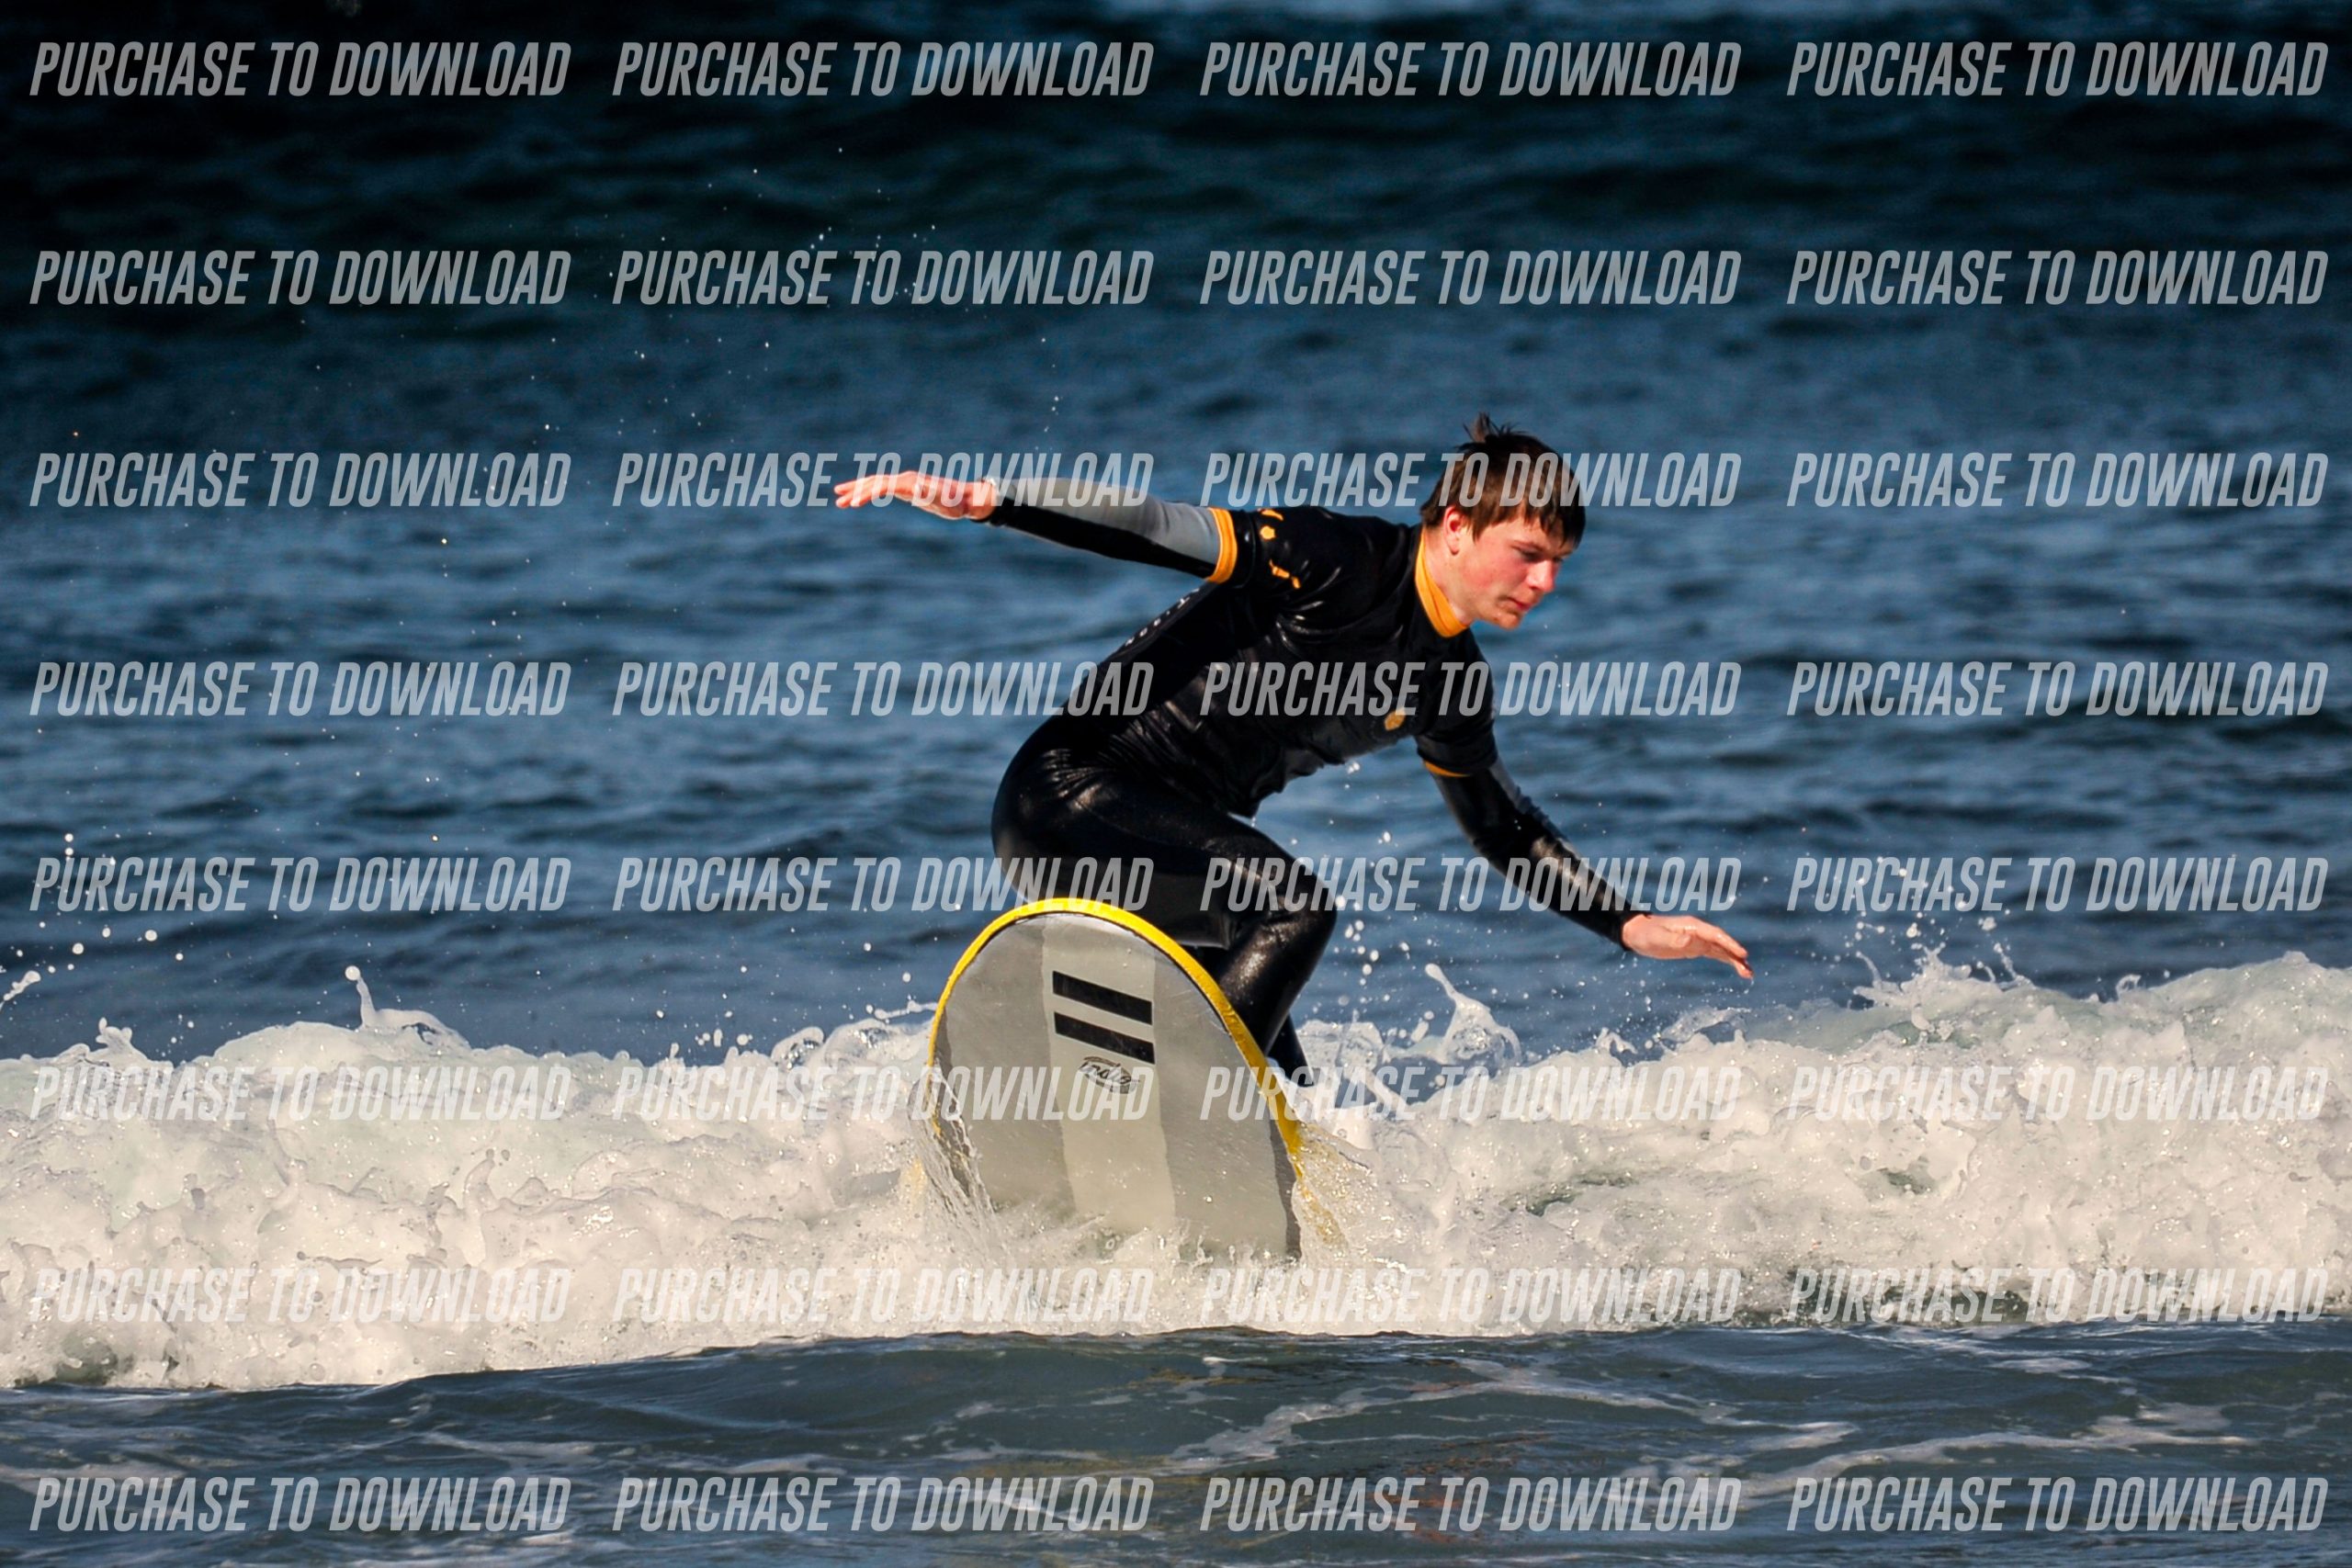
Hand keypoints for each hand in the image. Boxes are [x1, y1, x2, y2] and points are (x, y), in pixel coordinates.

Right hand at [831, 471, 998, 520]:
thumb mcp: (947, 500)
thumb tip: (918, 486)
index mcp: (910, 482)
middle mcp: (905, 479)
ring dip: (858, 491)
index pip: (882, 486)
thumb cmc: (957, 503)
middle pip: (874, 482)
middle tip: (838, 501)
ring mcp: (905, 483)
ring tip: (840, 500)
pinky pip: (882, 489)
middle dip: (855, 490)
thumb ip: (934, 493)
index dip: (867, 494)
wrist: (965, 498)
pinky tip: (859, 500)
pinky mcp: (906, 488)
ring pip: (876, 484)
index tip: (854, 504)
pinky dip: (869, 493)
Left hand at [1620, 913, 1752, 978]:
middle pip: (1722, 943)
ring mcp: (1698, 939)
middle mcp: (1699, 931)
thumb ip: (1674, 940)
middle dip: (1736, 955)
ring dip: (1735, 960)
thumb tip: (1691, 940)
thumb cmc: (1646, 934)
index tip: (1742, 954)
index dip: (1730, 944)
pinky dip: (1726, 960)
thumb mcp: (1658, 938)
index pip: (1716, 935)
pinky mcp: (1695, 947)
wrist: (1637, 933)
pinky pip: (1714, 954)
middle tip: (1748, 970)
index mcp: (1692, 926)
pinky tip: (1736, 968)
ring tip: (1748, 973)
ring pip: (1721, 950)